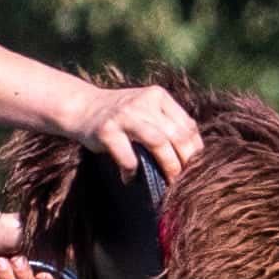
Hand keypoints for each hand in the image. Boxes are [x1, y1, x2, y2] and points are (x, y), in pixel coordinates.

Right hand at [82, 80, 206, 190]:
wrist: (82, 107)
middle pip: (177, 135)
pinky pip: (128, 157)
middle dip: (186, 161)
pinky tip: (130, 178)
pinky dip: (133, 172)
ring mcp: (124, 116)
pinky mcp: (107, 131)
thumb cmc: (123, 115)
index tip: (196, 167)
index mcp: (158, 96)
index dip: (195, 150)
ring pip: (158, 142)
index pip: (188, 125)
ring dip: (168, 166)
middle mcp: (143, 103)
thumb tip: (195, 155)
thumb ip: (168, 123)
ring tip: (169, 182)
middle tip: (186, 180)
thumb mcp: (147, 109)